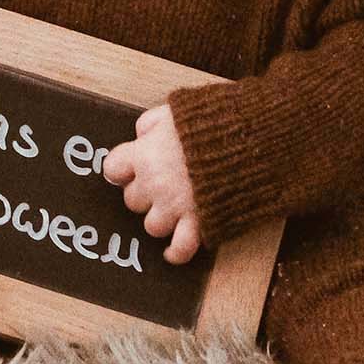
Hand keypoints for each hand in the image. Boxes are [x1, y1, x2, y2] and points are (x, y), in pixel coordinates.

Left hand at [102, 103, 200, 264]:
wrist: (249, 139)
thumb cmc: (214, 121)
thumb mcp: (175, 111)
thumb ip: (151, 124)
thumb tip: (140, 134)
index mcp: (145, 154)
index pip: (113, 169)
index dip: (122, 170)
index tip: (129, 170)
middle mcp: (155, 184)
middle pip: (132, 201)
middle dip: (144, 194)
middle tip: (161, 185)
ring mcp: (175, 206)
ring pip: (152, 226)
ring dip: (161, 219)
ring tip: (173, 209)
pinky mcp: (200, 221)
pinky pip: (181, 247)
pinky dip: (176, 253)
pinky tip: (171, 253)